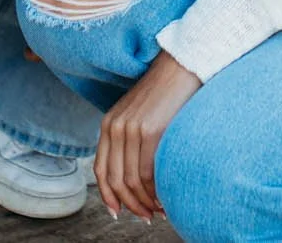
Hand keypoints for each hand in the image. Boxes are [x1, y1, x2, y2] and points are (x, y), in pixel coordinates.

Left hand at [97, 52, 200, 221]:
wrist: (181, 65)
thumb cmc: (164, 93)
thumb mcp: (136, 114)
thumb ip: (129, 138)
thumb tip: (134, 175)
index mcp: (108, 124)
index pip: (101, 171)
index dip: (108, 196)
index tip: (118, 212)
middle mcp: (115, 127)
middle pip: (115, 180)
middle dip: (130, 204)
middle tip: (146, 216)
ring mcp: (131, 129)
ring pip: (132, 180)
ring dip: (144, 201)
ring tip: (158, 211)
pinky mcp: (150, 130)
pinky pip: (148, 171)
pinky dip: (155, 191)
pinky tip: (165, 197)